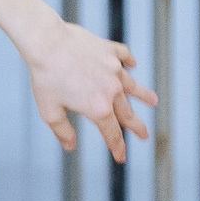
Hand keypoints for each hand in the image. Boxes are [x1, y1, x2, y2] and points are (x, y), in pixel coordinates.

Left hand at [24, 16, 154, 161]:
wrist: (48, 42)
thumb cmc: (45, 78)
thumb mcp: (50, 111)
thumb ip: (63, 131)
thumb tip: (71, 147)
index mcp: (98, 109)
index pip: (113, 134)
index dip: (117, 147)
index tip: (121, 157)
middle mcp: (112, 90)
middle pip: (127, 113)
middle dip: (136, 127)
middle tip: (144, 135)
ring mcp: (114, 69)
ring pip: (132, 86)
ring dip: (143, 95)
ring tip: (153, 101)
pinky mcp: (109, 50)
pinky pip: (124, 56)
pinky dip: (129, 61)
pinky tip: (132, 64)